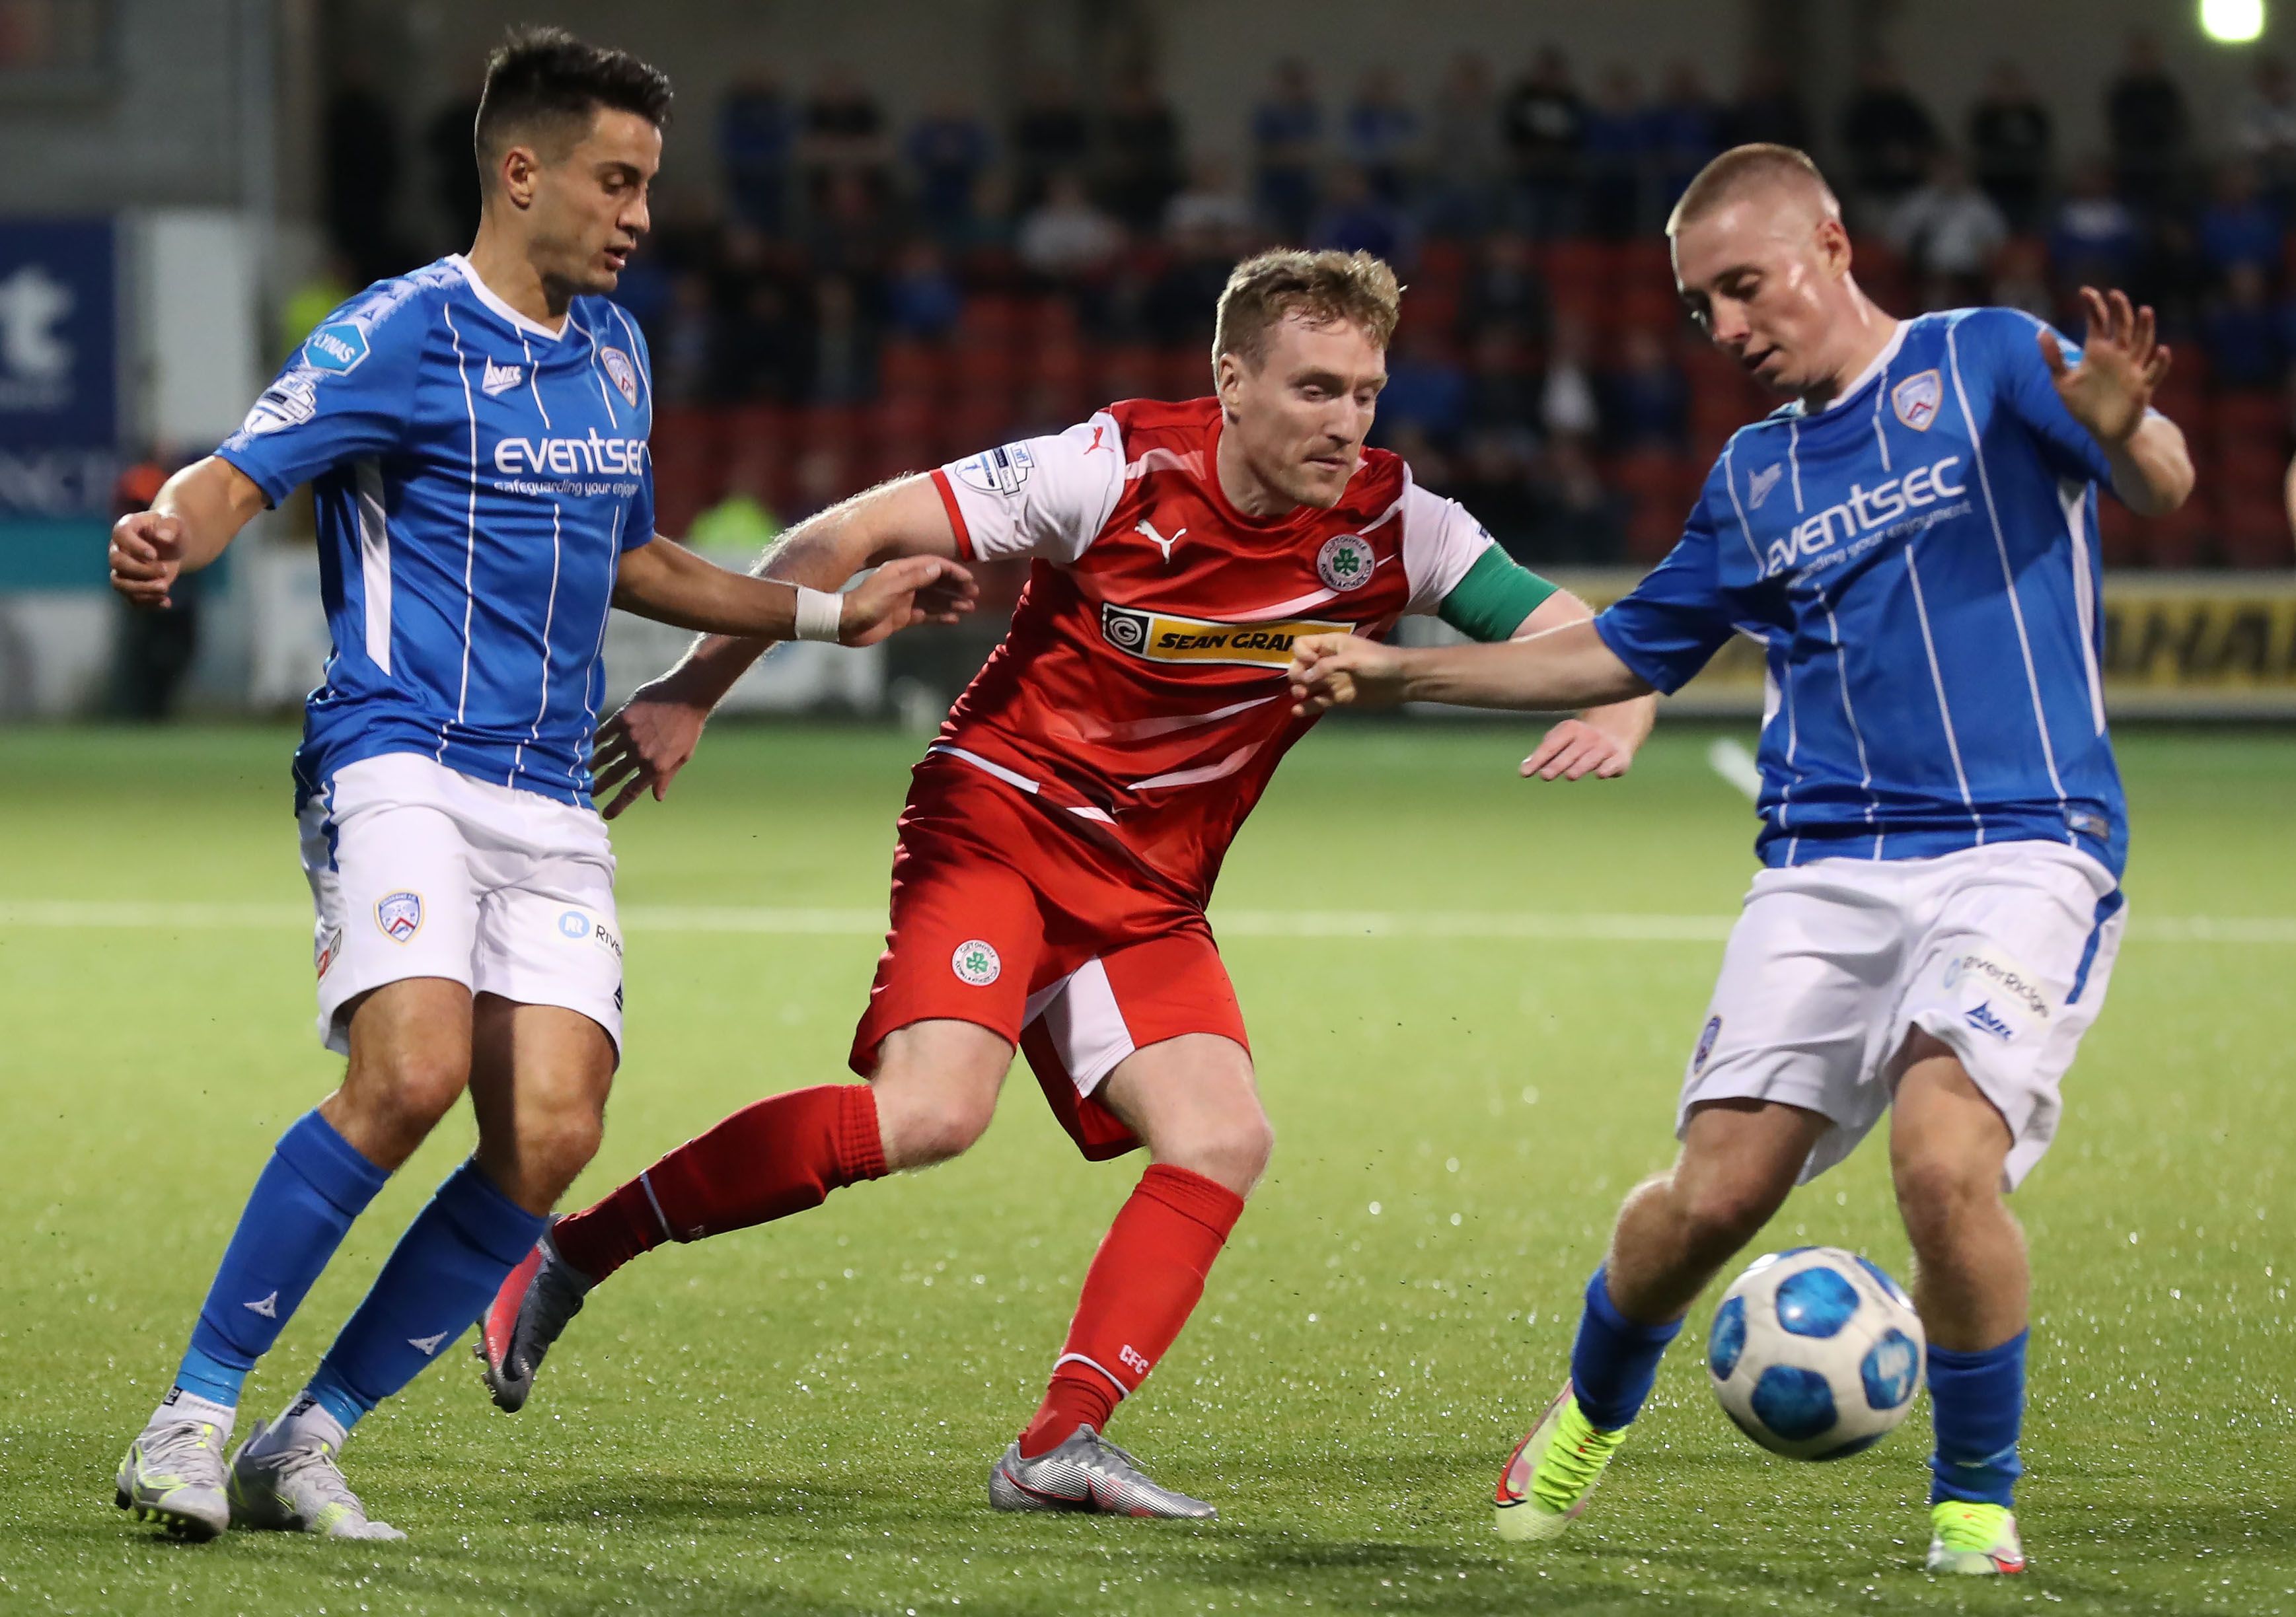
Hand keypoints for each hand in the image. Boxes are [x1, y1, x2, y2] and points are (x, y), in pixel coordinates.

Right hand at [110, 511, 184, 608]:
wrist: (173, 545)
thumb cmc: (171, 531)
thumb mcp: (175, 524)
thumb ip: (169, 526)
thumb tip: (162, 536)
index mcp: (125, 528)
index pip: (121, 536)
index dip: (135, 547)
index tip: (154, 555)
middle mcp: (118, 549)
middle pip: (117, 562)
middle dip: (141, 570)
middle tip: (165, 571)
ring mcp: (121, 569)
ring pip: (119, 584)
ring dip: (141, 589)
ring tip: (165, 588)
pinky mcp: (131, 584)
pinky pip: (132, 598)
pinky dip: (149, 602)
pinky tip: (167, 602)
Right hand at [591, 676, 711, 818]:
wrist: (688, 695)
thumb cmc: (689, 727)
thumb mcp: (683, 756)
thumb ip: (667, 777)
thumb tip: (658, 797)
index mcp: (657, 766)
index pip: (632, 791)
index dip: (618, 804)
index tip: (607, 814)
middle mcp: (641, 754)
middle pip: (614, 775)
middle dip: (599, 786)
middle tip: (589, 793)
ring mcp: (631, 736)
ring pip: (606, 754)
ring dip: (594, 764)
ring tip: (586, 770)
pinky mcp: (624, 717)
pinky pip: (604, 732)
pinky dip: (596, 740)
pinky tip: (589, 744)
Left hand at [838, 555, 977, 645]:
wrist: (845, 624)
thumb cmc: (865, 603)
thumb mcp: (891, 588)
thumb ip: (915, 578)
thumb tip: (938, 568)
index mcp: (901, 571)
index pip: (932, 566)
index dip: (952, 571)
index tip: (968, 579)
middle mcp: (905, 584)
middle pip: (936, 582)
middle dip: (956, 587)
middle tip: (974, 595)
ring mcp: (904, 601)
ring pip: (934, 600)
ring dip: (952, 602)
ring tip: (969, 608)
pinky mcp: (902, 618)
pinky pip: (926, 615)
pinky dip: (940, 616)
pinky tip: (954, 619)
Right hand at [1288, 633, 1405, 715]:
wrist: (1401, 681)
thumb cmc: (1378, 662)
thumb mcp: (1352, 660)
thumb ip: (1326, 667)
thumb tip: (1304, 679)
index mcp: (1330, 644)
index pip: (1302, 645)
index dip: (1300, 654)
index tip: (1311, 663)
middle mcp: (1326, 661)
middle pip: (1299, 666)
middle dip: (1296, 674)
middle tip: (1303, 686)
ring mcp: (1331, 681)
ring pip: (1306, 685)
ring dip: (1299, 690)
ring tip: (1302, 696)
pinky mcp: (1337, 698)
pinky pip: (1317, 702)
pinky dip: (1307, 707)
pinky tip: (1298, 711)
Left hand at [1519, 716, 1634, 781]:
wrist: (1616, 733)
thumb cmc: (1578, 740)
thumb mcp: (1561, 739)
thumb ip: (1543, 753)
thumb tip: (1524, 769)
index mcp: (1570, 729)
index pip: (1551, 746)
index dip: (1538, 759)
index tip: (1525, 773)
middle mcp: (1588, 736)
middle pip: (1571, 753)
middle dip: (1558, 764)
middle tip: (1545, 776)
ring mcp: (1605, 747)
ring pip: (1591, 758)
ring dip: (1580, 766)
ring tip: (1570, 775)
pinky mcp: (1619, 758)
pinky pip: (1613, 764)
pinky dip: (1608, 768)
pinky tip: (1600, 774)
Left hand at [2041, 286, 2170, 447]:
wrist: (2101, 430)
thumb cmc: (2083, 404)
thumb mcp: (2063, 382)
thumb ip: (2053, 358)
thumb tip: (2041, 331)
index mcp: (2097, 350)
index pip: (2098, 322)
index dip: (2094, 306)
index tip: (2085, 291)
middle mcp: (2118, 355)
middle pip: (2122, 326)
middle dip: (2120, 311)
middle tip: (2115, 294)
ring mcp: (2132, 369)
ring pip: (2142, 343)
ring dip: (2145, 328)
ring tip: (2145, 310)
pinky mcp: (2142, 387)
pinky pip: (2154, 372)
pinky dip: (2160, 362)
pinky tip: (2162, 350)